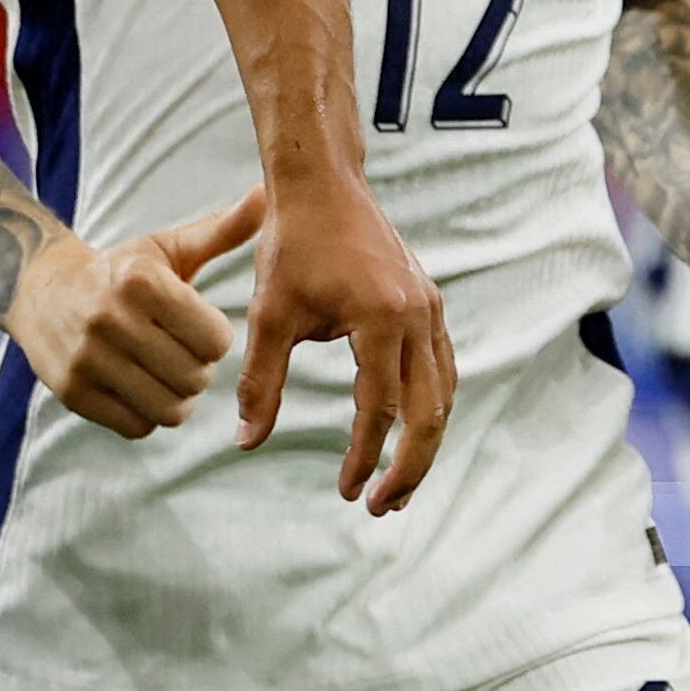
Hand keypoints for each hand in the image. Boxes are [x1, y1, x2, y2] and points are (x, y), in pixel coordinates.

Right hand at [9, 187, 262, 439]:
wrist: (40, 291)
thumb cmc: (119, 272)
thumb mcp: (165, 249)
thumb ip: (219, 231)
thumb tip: (263, 197)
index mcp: (141, 281)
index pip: (215, 340)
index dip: (215, 339)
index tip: (199, 329)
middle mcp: (111, 318)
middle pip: (195, 379)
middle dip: (198, 372)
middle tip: (183, 356)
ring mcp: (88, 358)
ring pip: (169, 410)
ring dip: (177, 399)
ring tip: (166, 377)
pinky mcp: (73, 391)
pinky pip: (137, 427)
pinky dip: (146, 416)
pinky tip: (139, 389)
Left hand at [241, 168, 454, 514]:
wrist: (323, 184)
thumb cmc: (291, 243)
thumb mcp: (269, 314)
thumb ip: (261, 381)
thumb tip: (246, 441)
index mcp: (382, 319)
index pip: (380, 408)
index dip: (366, 455)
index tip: (348, 490)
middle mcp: (419, 317)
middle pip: (429, 414)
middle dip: (410, 467)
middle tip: (383, 506)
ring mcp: (431, 309)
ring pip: (443, 395)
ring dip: (425, 443)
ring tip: (399, 484)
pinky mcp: (430, 304)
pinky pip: (443, 369)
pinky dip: (431, 407)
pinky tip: (410, 430)